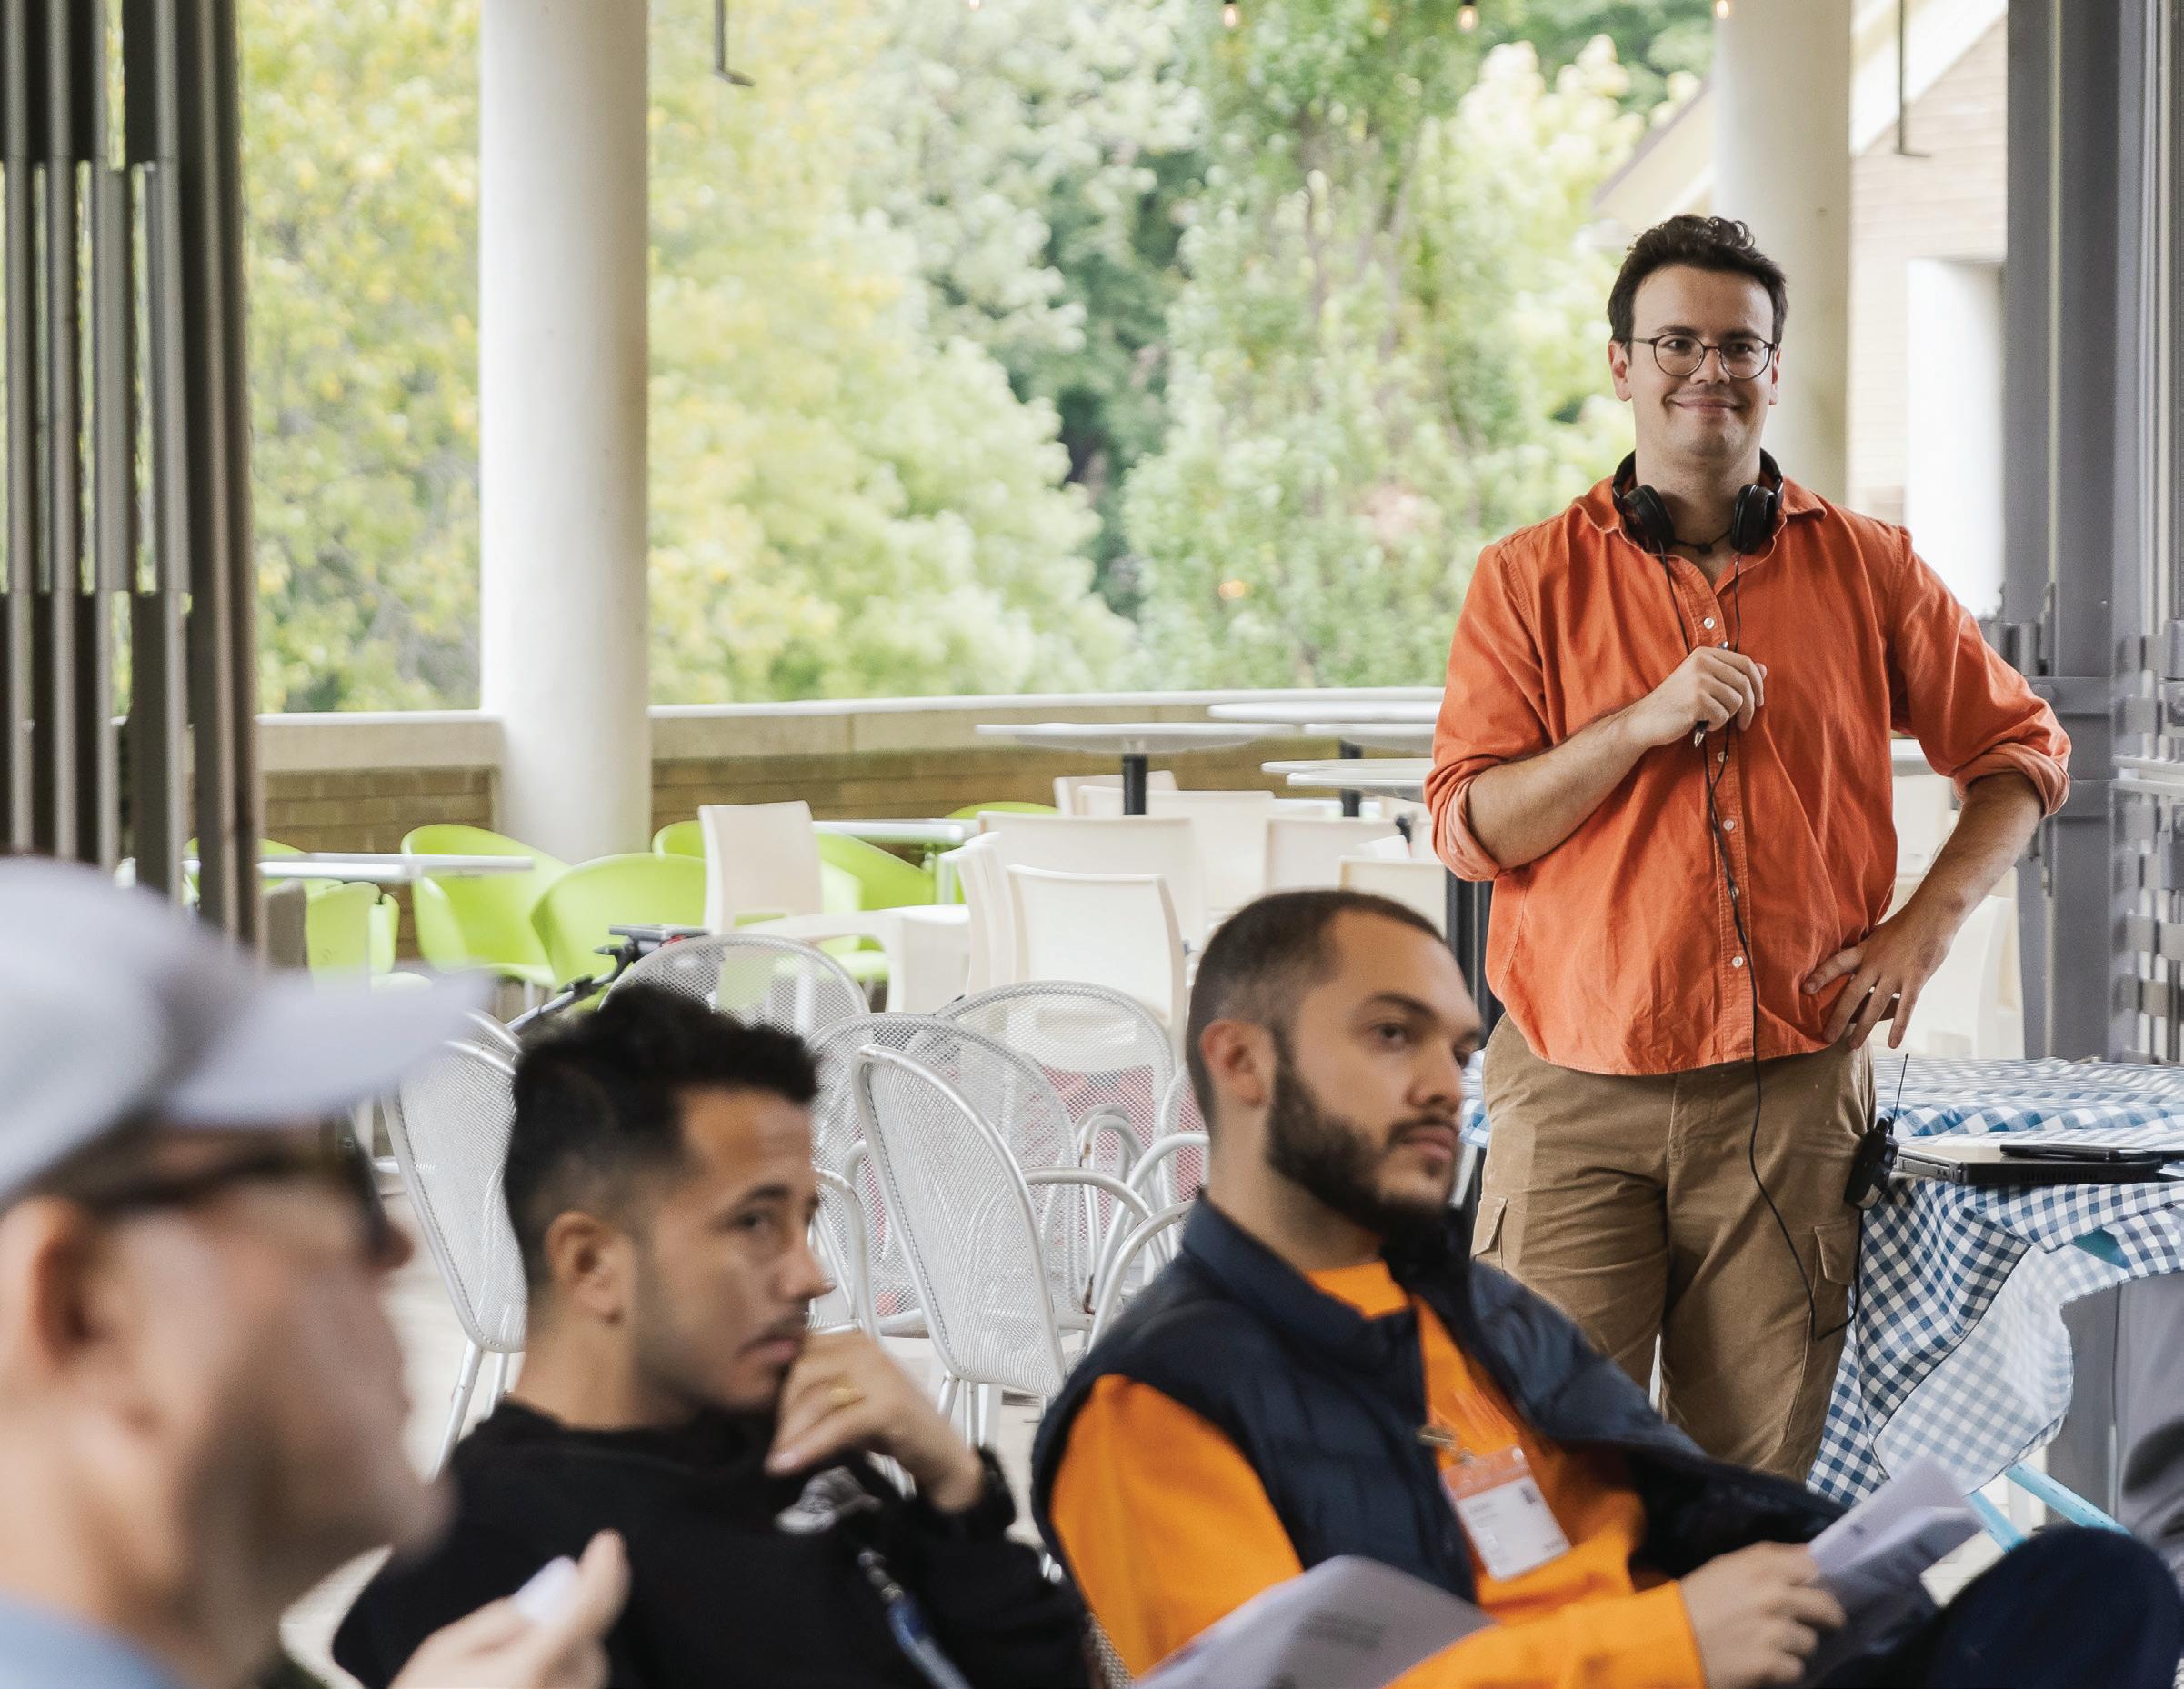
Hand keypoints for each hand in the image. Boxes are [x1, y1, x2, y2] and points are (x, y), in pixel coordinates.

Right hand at [391, 1531, 628, 1688]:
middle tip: (533, 1623)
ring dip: (565, 1656)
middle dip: (573, 1623)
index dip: (602, 1572)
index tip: (608, 1541)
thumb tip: (553, 1592)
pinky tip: (515, 1685)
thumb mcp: (446, 1652)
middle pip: (589, 1646)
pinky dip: (558, 1676)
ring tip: (504, 1674)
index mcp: (524, 1673)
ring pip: (586, 1673)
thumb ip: (500, 1620)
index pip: (583, 1612)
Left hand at [766, 1329, 984, 1511]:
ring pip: (816, 1397)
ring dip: (791, 1433)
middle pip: (800, 1370)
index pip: (795, 1351)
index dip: (774, 1384)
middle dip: (782, 1412)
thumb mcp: (843, 1401)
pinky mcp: (889, 1404)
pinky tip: (789, 1464)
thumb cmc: (888, 1427)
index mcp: (850, 1340)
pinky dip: (809, 1446)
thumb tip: (760, 1399)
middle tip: (777, 1444)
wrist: (939, 1452)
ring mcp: (879, 1372)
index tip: (759, 1415)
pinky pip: (837, 1424)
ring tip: (779, 1460)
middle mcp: (864, 1348)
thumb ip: (811, 1392)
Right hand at [1624, 648, 1766, 748]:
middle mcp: (1702, 663)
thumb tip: (1764, 669)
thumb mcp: (1703, 681)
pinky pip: (1722, 716)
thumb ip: (1731, 673)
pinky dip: (1715, 725)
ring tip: (1711, 719)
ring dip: (1728, 717)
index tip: (1758, 701)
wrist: (1646, 719)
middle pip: (1745, 683)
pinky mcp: (1696, 701)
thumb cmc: (1677, 701)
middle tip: (1745, 722)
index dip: (1758, 684)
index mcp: (1705, 654)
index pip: (1746, 663)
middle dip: (1750, 707)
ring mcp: (1698, 681)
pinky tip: (1701, 723)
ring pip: (1736, 702)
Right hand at [1680, 1542, 1845, 1688]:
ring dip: (1798, 1646)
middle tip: (1824, 1624)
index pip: (1812, 1567)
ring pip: (1811, 1642)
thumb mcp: (1727, 1566)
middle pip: (1825, 1607)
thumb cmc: (1698, 1599)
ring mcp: (1775, 1633)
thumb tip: (1809, 1555)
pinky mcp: (1771, 1665)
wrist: (1670, 1639)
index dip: (1818, 1580)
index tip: (1817, 1589)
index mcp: (1763, 1569)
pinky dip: (1784, 1669)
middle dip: (1828, 1617)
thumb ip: (1768, 1557)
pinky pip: (1797, 1668)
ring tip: (1778, 1645)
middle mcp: (1775, 1598)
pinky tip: (1768, 1663)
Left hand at [1804, 904, 1953, 1048]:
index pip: (1837, 963)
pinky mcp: (1915, 980)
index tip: (1805, 989)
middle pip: (1852, 994)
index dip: (1821, 976)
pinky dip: (1899, 1027)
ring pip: (1875, 1006)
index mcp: (1865, 950)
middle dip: (1838, 1017)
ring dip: (1863, 1028)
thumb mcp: (1878, 935)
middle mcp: (1876, 963)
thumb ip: (1866, 951)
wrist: (1934, 914)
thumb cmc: (1906, 924)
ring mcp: (1895, 973)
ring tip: (1852, 1045)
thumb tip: (1852, 961)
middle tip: (1826, 1037)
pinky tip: (1892, 1044)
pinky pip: (1905, 1008)